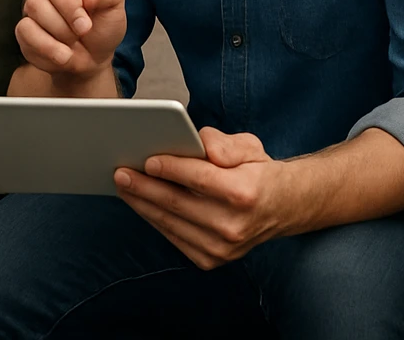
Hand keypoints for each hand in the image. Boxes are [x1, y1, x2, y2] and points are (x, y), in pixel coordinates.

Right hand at [16, 0, 126, 81]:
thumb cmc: (104, 23)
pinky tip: (64, 54)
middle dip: (69, 5)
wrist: (93, 60)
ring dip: (63, 30)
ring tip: (76, 40)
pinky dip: (51, 48)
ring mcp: (34, 6)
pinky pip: (28, 32)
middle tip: (86, 25)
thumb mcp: (117, 4)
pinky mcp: (25, 30)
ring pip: (36, 7)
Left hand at [114, 127, 290, 269]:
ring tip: (124, 187)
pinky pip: (173, 238)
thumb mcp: (250, 147)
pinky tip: (141, 204)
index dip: (171, 168)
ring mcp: (221, 249)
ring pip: (171, 223)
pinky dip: (154, 220)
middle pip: (178, 203)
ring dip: (143, 205)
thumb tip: (198, 142)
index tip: (147, 159)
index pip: (200, 178)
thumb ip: (224, 143)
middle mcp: (233, 226)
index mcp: (245, 193)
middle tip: (121, 173)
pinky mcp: (211, 260)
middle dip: (145, 187)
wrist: (282, 209)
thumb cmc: (259, 172)